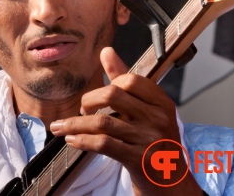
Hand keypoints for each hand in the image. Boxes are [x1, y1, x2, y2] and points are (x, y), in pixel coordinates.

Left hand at [50, 47, 202, 194]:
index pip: (131, 79)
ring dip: (75, 124)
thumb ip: (126, 80)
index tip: (96, 95)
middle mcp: (158, 118)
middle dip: (88, 101)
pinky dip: (82, 140)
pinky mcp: (137, 160)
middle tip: (82, 110)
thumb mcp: (147, 110)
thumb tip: (107, 52)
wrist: (172, 182)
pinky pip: (102, 144)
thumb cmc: (156, 142)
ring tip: (61, 126)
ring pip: (102, 122)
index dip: (108, 83)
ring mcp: (148, 139)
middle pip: (113, 95)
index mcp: (161, 102)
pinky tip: (72, 139)